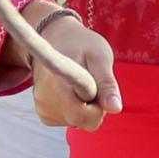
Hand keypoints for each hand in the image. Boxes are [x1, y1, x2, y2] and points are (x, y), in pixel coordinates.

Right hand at [30, 16, 119, 130]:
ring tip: (78, 81)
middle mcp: (44, 101)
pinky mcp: (43, 112)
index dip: (98, 106)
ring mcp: (42, 108)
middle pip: (83, 121)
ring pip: (77, 121)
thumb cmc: (80, 43)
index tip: (96, 84)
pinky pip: (70, 119)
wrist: (55, 36)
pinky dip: (76, 108)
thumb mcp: (100, 56)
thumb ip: (107, 84)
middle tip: (90, 80)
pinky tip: (71, 89)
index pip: (84, 118)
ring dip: (85, 106)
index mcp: (57, 87)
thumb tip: (115, 109)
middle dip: (93, 106)